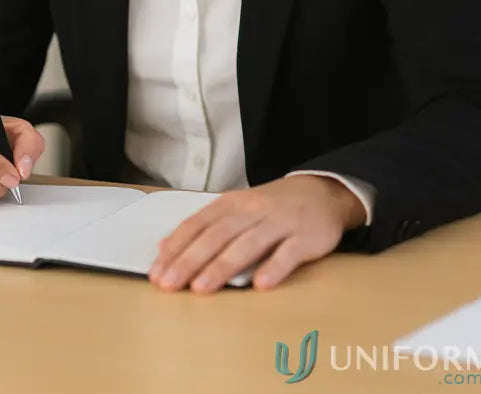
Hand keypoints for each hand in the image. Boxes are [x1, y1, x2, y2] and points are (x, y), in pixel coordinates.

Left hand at [148, 174, 366, 293]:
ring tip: (201, 288)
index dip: (177, 247)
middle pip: (218, 235)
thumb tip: (164, 247)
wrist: (323, 192)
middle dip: (191, 260)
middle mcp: (253, 210)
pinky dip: (274, 268)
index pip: (198, 224)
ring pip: (248, 244)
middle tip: (169, 284)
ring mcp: (280, 223)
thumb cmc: (272, 207)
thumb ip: (205, 226)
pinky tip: (260, 285)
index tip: (157, 271)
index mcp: (232, 203)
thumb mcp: (237, 207)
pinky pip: (288, 253)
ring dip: (223, 266)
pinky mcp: (305, 237)